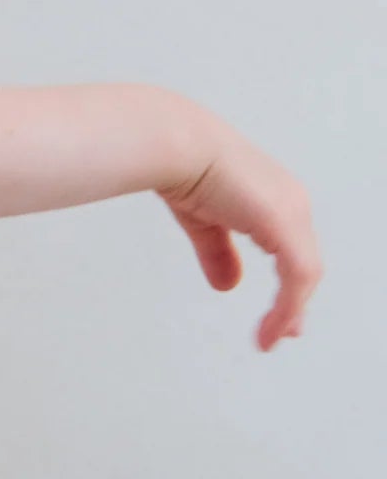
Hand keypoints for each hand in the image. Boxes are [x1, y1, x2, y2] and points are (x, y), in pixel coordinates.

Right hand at [157, 106, 321, 351]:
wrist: (174, 143)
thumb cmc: (181, 164)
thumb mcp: (203, 220)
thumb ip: (218, 252)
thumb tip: (226, 284)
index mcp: (274, 197)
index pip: (293, 249)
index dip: (289, 286)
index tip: (281, 316)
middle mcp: (290, 202)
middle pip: (304, 263)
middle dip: (295, 302)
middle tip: (285, 332)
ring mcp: (291, 211)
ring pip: (305, 273)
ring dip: (290, 309)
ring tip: (273, 335)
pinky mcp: (284, 223)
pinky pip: (297, 275)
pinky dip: (287, 306)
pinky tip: (272, 325)